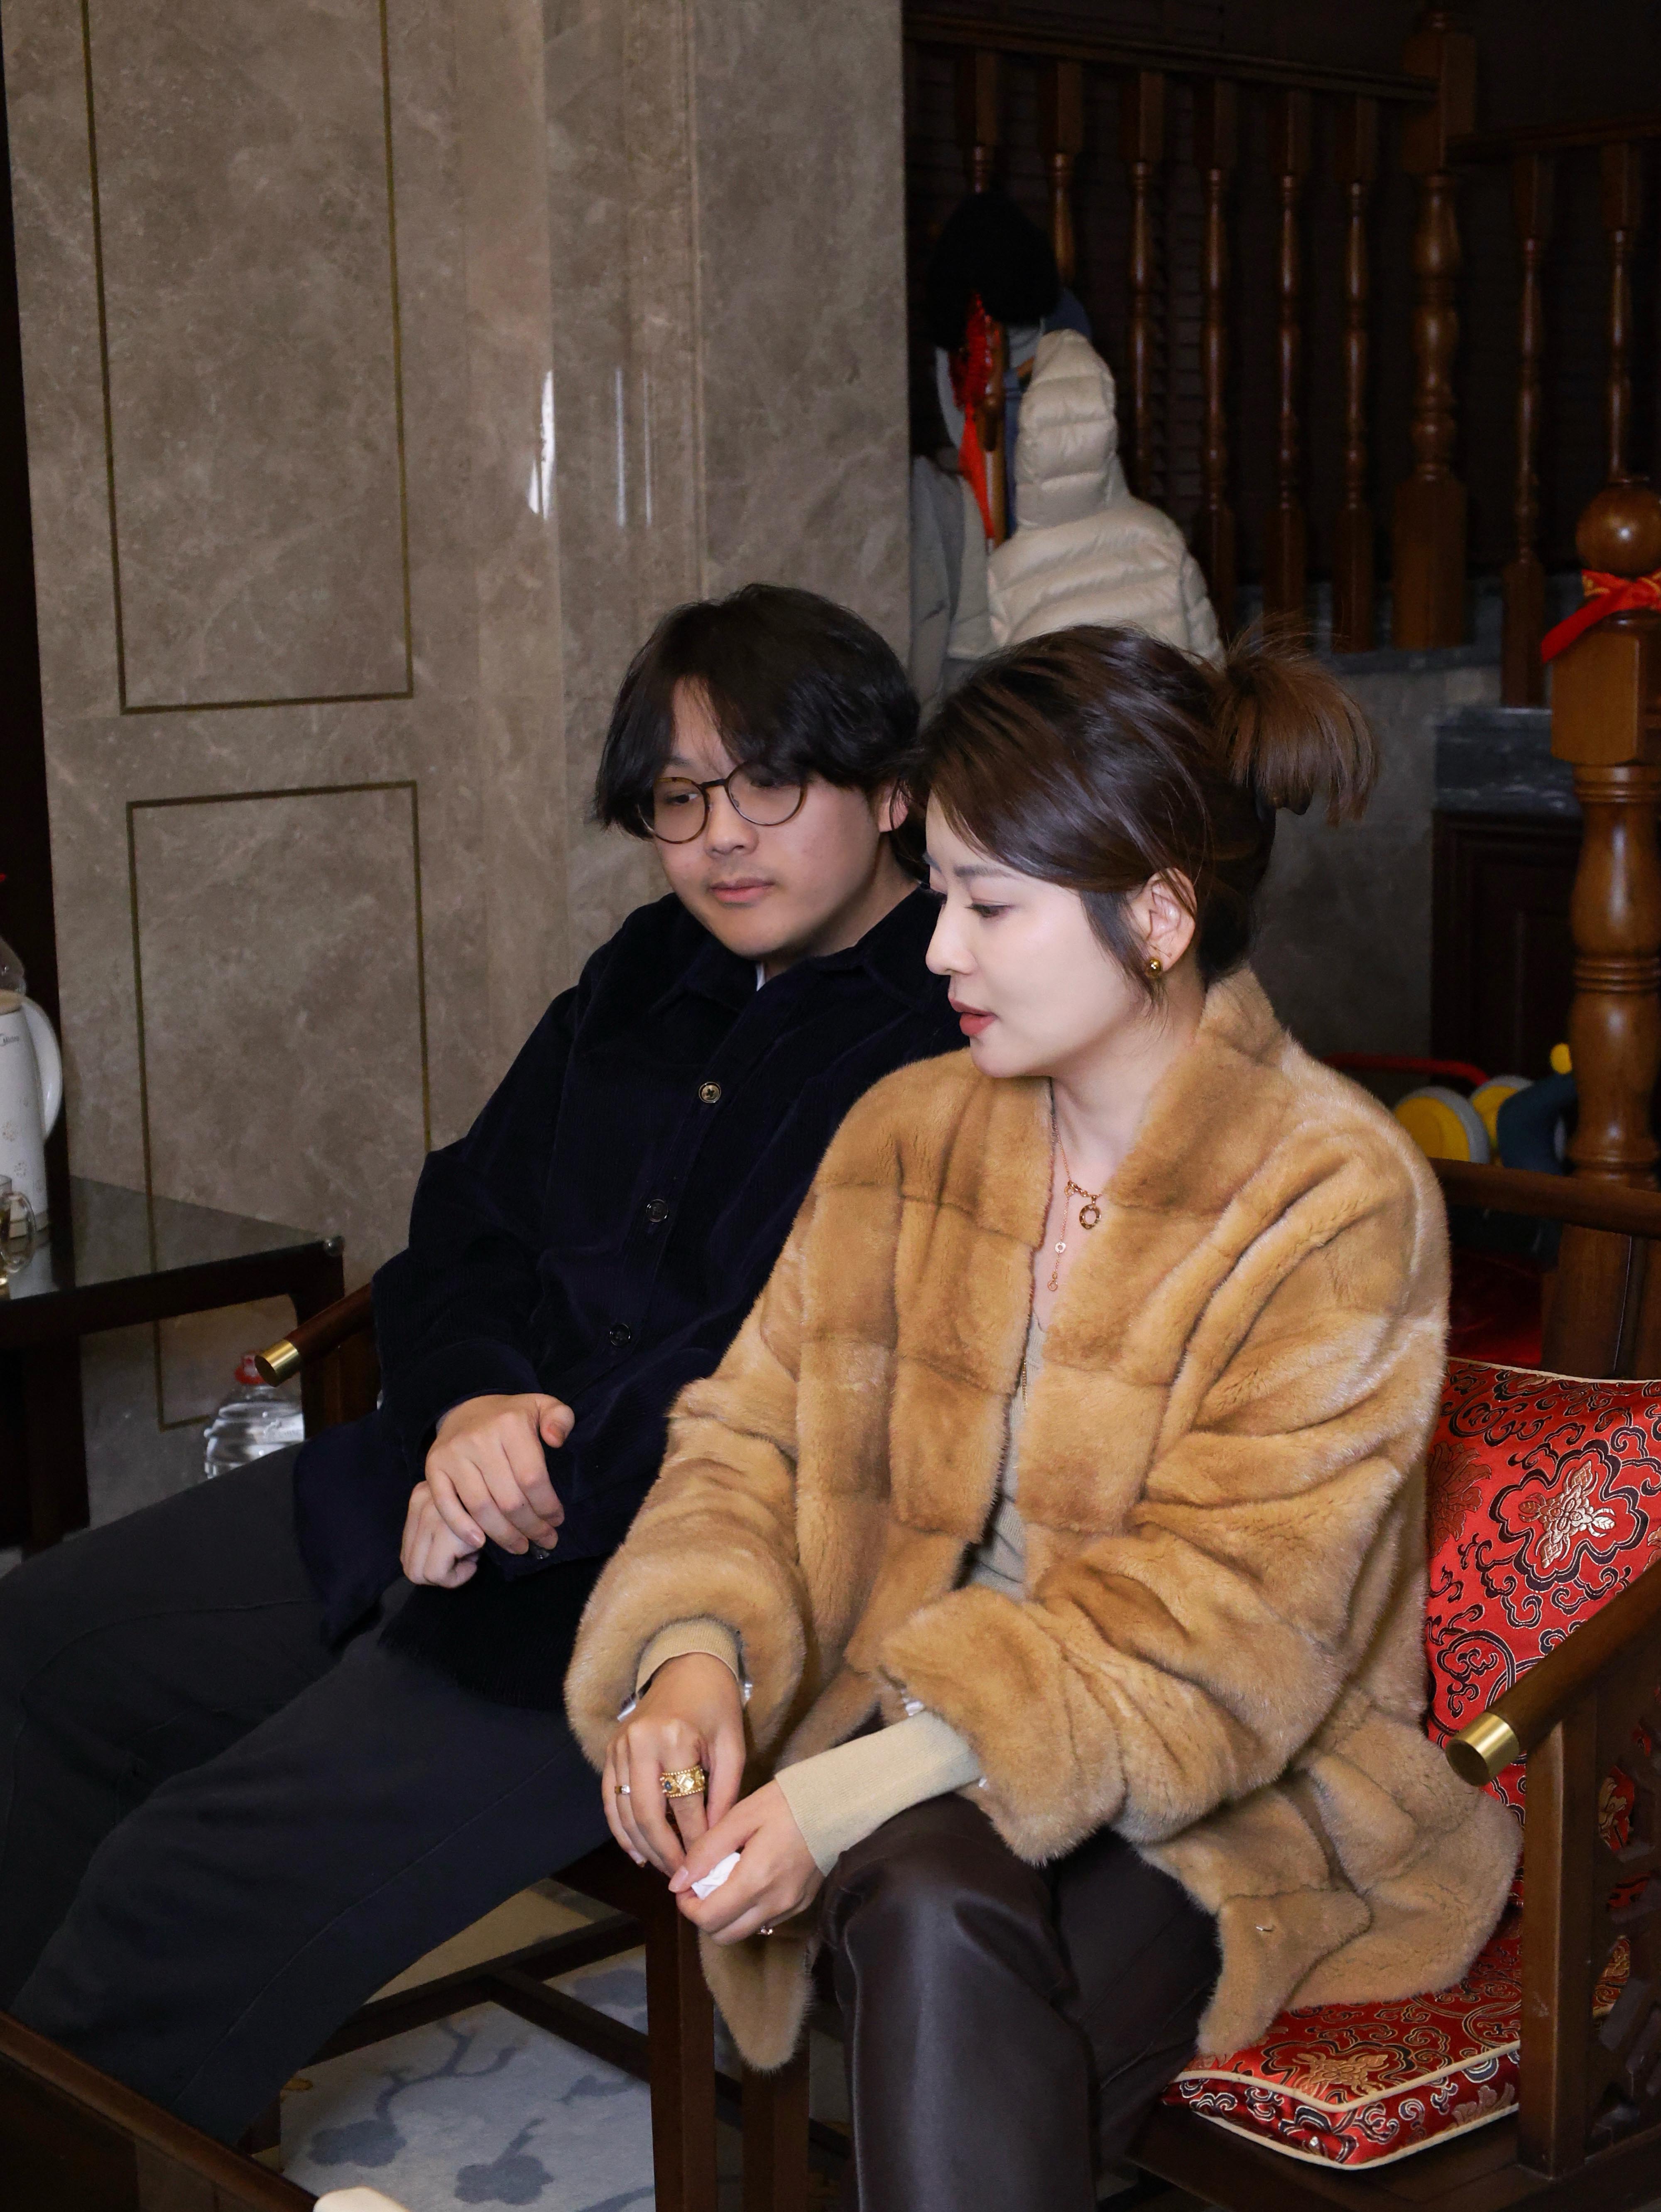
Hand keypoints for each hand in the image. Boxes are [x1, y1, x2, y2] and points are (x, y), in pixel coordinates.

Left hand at [400, 1482, 481, 1587]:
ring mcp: (432, 1517)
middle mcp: (421, 1503)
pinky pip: (437, 1574)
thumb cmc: (489, 1508)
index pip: (407, 1551)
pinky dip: (457, 1577)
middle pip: (409, 1565)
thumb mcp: (457, 1513)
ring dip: (447, 1574)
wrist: (516, 1498)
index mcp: (419, 1497)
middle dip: (435, 1573)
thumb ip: (437, 1529)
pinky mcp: (447, 1533)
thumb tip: (425, 1564)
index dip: (429, 1563)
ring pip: (419, 1573)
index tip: (456, 1554)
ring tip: (469, 1558)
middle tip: (462, 1562)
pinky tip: (475, 1560)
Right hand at [423, 1392, 571, 1554]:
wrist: (466, 1410)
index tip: (557, 1521)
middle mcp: (479, 1439)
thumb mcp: (543, 1406)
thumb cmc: (511, 1417)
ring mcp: (453, 1454)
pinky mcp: (434, 1468)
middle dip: (531, 1527)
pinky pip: (446, 1505)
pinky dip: (462, 1527)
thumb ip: (560, 1418)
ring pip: (481, 1507)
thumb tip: (556, 1440)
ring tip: (521, 1546)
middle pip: (509, 1498)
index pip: (532, 1478)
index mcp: (510, 1424)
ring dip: (503, 1534)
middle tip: (545, 1540)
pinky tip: (480, 1543)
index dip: (547, 1507)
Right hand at [602, 1653, 745, 1874]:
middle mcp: (641, 1742)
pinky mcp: (610, 1750)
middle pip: (647, 1814)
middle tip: (682, 1876)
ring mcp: (620, 1746)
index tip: (709, 1865)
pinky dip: (621, 1830)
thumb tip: (715, 1840)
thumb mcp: (732, 1745)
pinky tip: (638, 1852)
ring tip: (665, 1869)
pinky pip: (610, 1799)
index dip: (697, 1840)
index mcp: (675, 1738)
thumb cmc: (716, 1705)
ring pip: (624, 1812)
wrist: (687, 1666)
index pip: (685, 1805)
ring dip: (643, 1847)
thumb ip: (725, 1793)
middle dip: (665, 1852)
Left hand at [669, 1782, 822, 1943]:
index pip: (709, 1919)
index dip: (687, 1907)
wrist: (836, 1803)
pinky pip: (765, 1922)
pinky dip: (748, 1911)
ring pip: (744, 1932)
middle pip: (724, 1935)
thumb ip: (706, 1851)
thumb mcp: (740, 1817)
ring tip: (725, 1881)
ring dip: (726, 1916)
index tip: (685, 1885)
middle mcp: (773, 1903)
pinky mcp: (802, 1905)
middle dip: (704, 1916)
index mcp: (755, 1880)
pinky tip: (749, 1881)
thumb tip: (677, 1883)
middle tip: (701, 1886)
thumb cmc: (785, 1803)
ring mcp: (790, 1907)